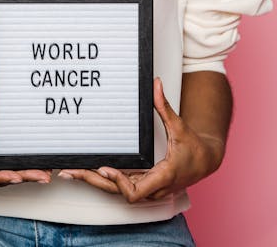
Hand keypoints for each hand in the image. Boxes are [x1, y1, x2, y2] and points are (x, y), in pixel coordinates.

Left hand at [57, 77, 224, 201]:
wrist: (206, 162)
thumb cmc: (194, 148)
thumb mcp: (180, 127)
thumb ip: (165, 107)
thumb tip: (156, 84)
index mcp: (162, 176)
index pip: (134, 190)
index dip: (118, 181)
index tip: (104, 168)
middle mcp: (153, 187)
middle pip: (117, 192)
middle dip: (93, 181)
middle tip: (70, 170)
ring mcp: (147, 187)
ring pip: (116, 190)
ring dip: (94, 181)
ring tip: (70, 171)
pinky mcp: (143, 183)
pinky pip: (120, 185)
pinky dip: (103, 179)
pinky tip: (87, 171)